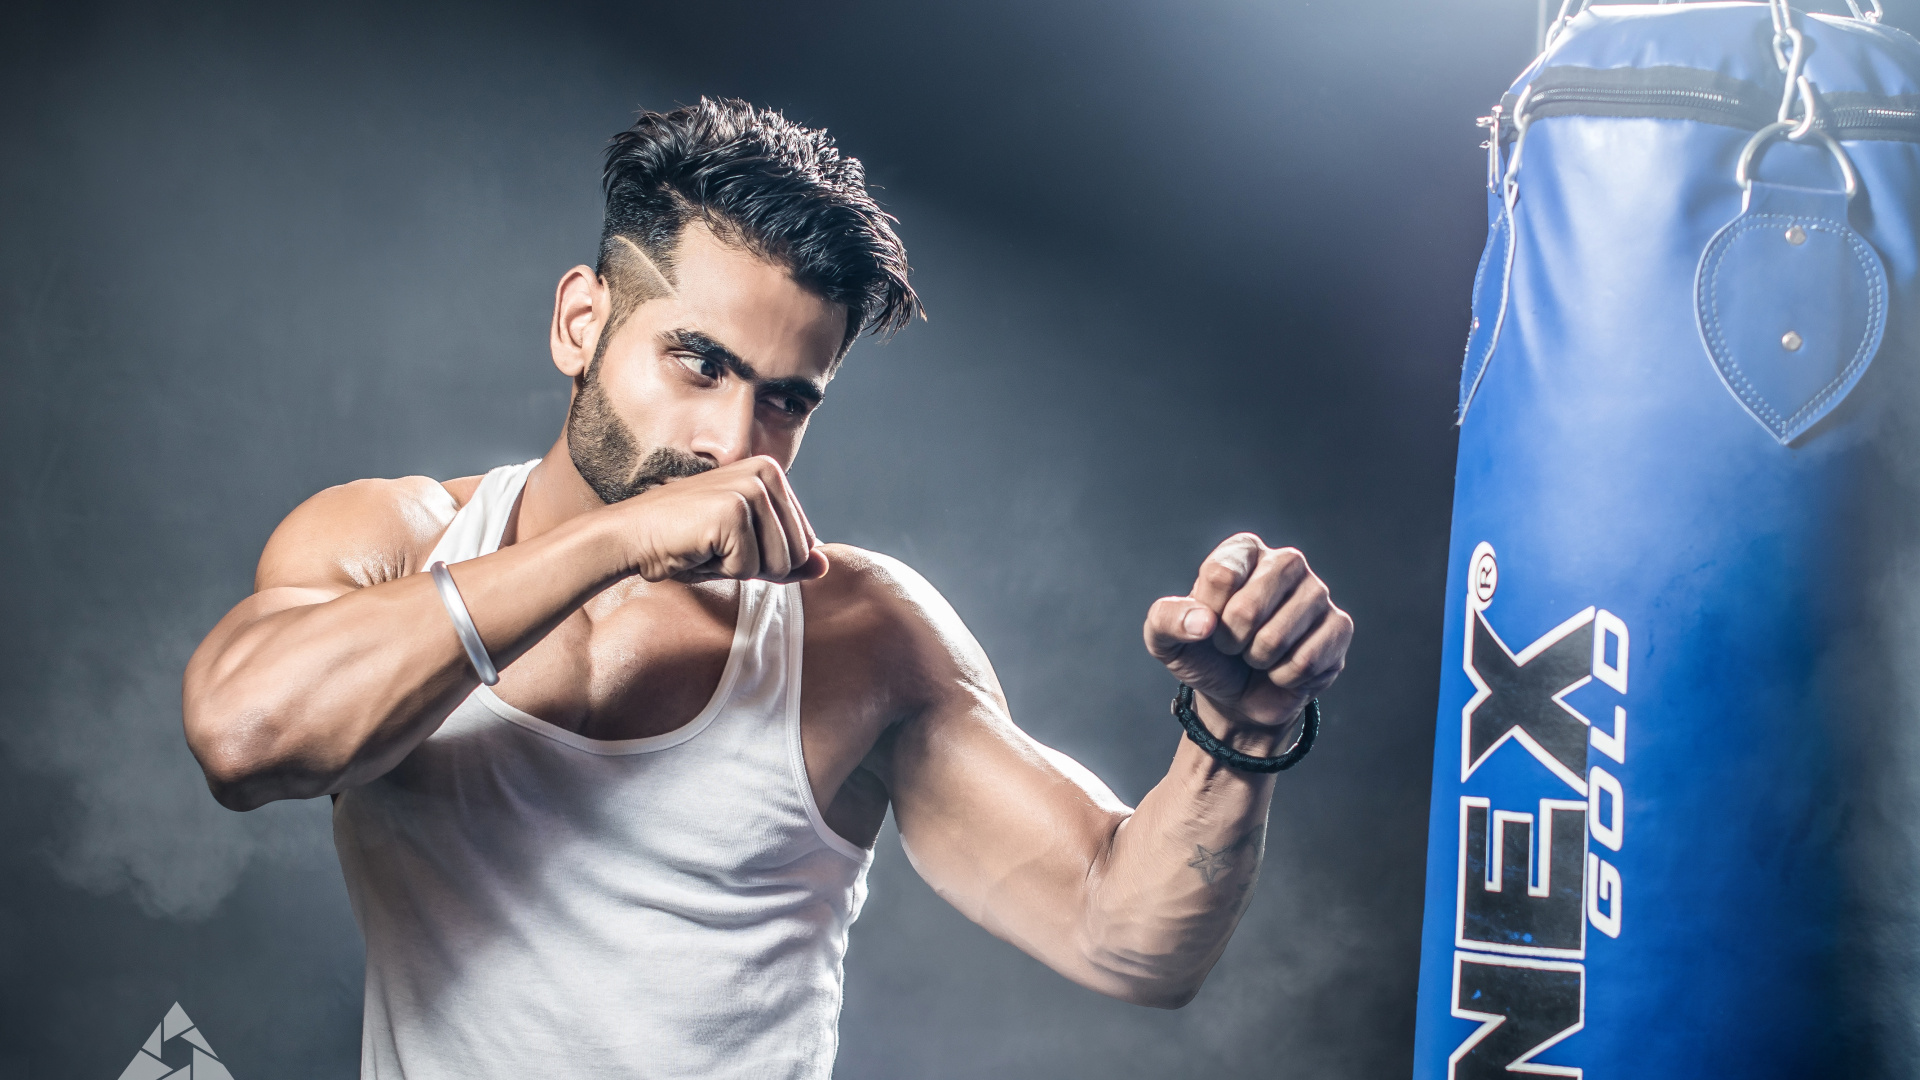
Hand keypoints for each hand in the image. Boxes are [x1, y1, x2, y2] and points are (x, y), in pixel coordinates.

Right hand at [616, 456, 828, 583]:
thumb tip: (825, 567)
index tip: (729, 541)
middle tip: (716, 546)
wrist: (632, 537)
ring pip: (779, 564)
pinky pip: (749, 569)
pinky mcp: (733, 511)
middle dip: (757, 566)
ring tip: (708, 545)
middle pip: (797, 554)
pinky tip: (698, 547)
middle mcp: (767, 473)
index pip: (806, 542)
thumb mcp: (746, 554)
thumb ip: (787, 559)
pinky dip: (722, 571)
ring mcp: (751, 489)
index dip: (767, 559)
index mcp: (772, 474)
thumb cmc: (686, 545)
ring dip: (740, 569)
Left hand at [1144, 533, 1351, 743]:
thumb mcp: (1166, 639)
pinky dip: (1284, 677)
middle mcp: (1286, 561)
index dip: (1207, 614)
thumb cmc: (1204, 655)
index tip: (1208, 624)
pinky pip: (1305, 662)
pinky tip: (1283, 669)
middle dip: (1232, 641)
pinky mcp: (1339, 626)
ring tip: (1259, 655)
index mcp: (1244, 551)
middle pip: (1248, 608)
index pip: (1221, 575)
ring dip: (1259, 661)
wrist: (1237, 695)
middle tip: (1234, 645)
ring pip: (1276, 639)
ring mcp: (1318, 592)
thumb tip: (1203, 623)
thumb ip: (1166, 620)